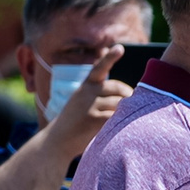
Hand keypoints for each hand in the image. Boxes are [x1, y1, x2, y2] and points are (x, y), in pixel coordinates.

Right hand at [52, 43, 132, 162]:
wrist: (57, 141)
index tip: (119, 48)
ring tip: (122, 122)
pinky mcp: (95, 119)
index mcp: (85, 86)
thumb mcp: (82, 103)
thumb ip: (100, 97)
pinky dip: (122, 122)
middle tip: (132, 107)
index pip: (99, 68)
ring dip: (126, 113)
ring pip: (121, 104)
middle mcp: (87, 92)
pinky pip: (117, 117)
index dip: (110, 58)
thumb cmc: (75, 122)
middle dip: (129, 97)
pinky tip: (119, 129)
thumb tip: (128, 97)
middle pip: (119, 89)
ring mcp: (90, 105)